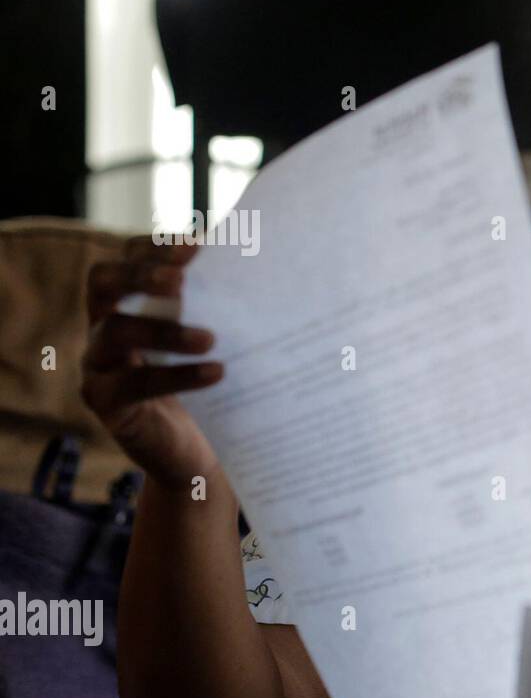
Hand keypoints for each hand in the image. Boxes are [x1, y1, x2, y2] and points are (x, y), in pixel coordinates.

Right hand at [80, 235, 224, 489]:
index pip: (126, 258)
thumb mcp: (210, 343)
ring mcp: (97, 364)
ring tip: (210, 339)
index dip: (154, 247)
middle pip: (102, 282)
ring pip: (114, 332)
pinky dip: (176, 376)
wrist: (192, 453)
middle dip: (140, 273)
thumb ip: (218, 309)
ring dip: (163, 331)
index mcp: (125, 303)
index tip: (197, 245)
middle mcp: (101, 326)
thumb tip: (265, 270)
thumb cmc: (205, 386)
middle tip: (181, 280)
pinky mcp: (105, 403)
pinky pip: (132, 384)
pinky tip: (216, 372)